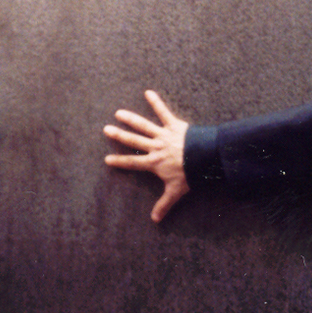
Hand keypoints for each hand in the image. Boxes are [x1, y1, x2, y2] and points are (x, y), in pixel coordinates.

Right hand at [104, 89, 190, 221]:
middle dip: (119, 136)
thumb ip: (164, 204)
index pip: (132, 163)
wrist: (204, 159)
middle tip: (106, 130)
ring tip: (119, 113)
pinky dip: (156, 102)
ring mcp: (163, 135)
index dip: (119, 162)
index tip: (107, 160)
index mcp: (153, 163)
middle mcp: (154, 147)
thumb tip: (155, 220)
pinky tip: (148, 92)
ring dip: (131, 119)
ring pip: (143, 126)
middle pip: (133, 141)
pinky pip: (164, 112)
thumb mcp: (175, 191)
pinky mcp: (174, 125)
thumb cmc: (190, 175)